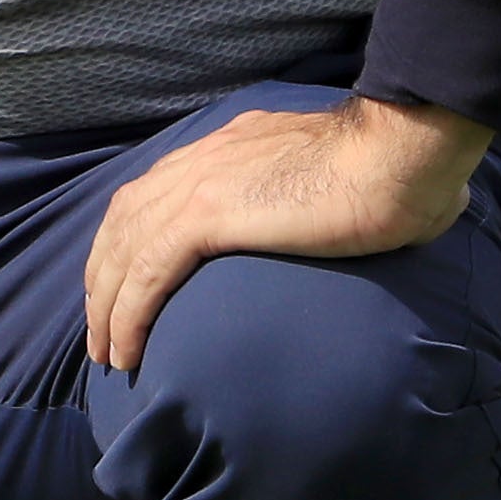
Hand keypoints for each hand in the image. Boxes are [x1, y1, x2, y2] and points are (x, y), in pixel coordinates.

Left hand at [82, 95, 493, 371]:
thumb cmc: (395, 168)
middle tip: (102, 327)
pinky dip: (128, 314)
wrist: (398, 154)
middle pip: (125, 220)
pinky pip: (147, 273)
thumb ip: (326, 190)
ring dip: (107, 306)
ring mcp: (200, 184)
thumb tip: (363, 215)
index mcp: (230, 146)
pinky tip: (126, 350)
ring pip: (125, 251)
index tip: (126, 281)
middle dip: (105, 276)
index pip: (156, 191)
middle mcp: (203, 158)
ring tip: (108, 353)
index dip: (131, 239)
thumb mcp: (339, 172)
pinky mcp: (206, 216)